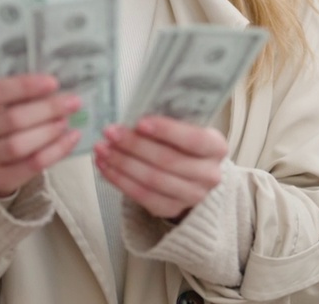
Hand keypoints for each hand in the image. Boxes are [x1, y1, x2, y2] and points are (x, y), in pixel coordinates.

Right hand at [0, 74, 81, 196]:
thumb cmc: (5, 121)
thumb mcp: (7, 102)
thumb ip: (26, 94)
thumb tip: (61, 89)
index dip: (24, 86)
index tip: (53, 82)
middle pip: (11, 120)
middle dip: (47, 109)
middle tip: (72, 102)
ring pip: (18, 145)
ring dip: (49, 132)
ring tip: (67, 121)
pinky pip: (31, 165)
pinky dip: (55, 151)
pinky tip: (71, 138)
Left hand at [93, 116, 228, 220]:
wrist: (192, 175)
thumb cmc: (184, 143)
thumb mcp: (187, 127)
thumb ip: (170, 120)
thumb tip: (134, 110)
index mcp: (217, 147)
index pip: (193, 139)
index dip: (167, 131)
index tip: (139, 122)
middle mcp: (209, 175)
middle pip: (168, 161)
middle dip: (134, 146)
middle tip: (110, 132)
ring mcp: (192, 196)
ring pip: (152, 180)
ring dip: (122, 163)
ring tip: (101, 149)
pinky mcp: (172, 209)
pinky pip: (142, 196)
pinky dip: (119, 180)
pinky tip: (104, 166)